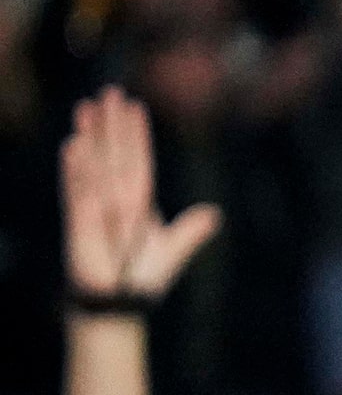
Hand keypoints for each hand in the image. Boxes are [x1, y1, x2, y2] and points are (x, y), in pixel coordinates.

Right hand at [61, 88, 217, 299]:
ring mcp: (98, 207)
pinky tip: (72, 144)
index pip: (139, 159)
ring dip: (91, 136)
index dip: (136, 134)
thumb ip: (191, 232)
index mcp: (138, 201)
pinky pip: (79, 191)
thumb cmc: (141, 278)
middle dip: (111, 124)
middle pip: (114, 153)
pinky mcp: (82, 222)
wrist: (120, 303)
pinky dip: (76, 169)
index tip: (135, 106)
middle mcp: (116, 198)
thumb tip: (214, 214)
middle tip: (109, 91)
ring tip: (87, 106)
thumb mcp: (172, 250)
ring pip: (95, 164)